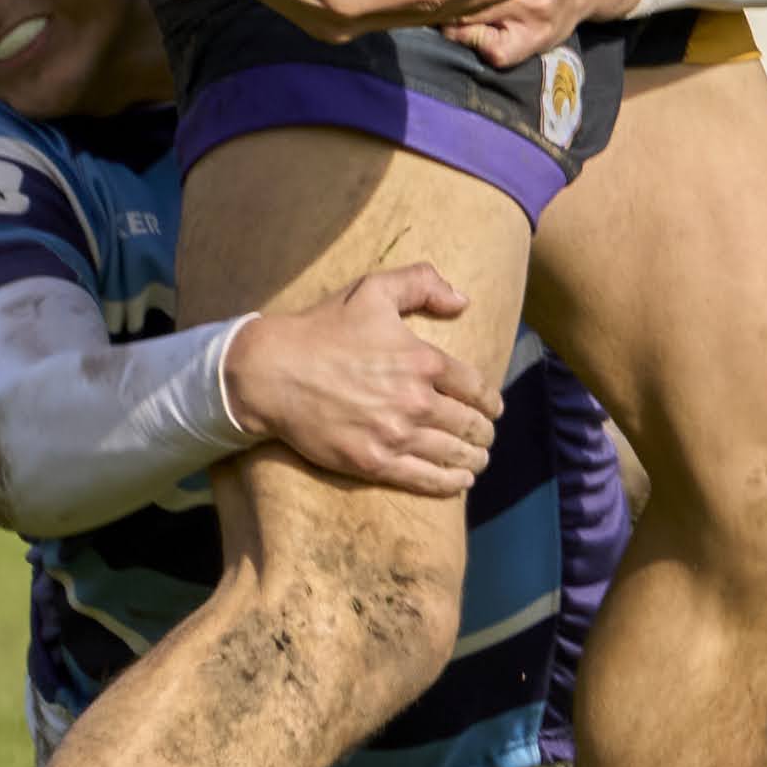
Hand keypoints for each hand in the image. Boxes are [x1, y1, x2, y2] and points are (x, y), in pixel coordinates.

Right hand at [223, 264, 493, 494]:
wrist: (273, 371)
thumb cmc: (322, 328)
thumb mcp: (373, 290)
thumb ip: (421, 283)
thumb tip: (462, 301)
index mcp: (423, 360)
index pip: (475, 386)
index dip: (489, 401)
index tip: (493, 408)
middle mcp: (416, 400)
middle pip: (469, 424)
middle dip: (484, 433)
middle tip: (486, 437)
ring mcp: (395, 435)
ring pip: (452, 454)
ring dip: (474, 459)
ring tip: (479, 460)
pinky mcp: (372, 462)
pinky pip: (424, 478)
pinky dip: (449, 483)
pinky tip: (460, 483)